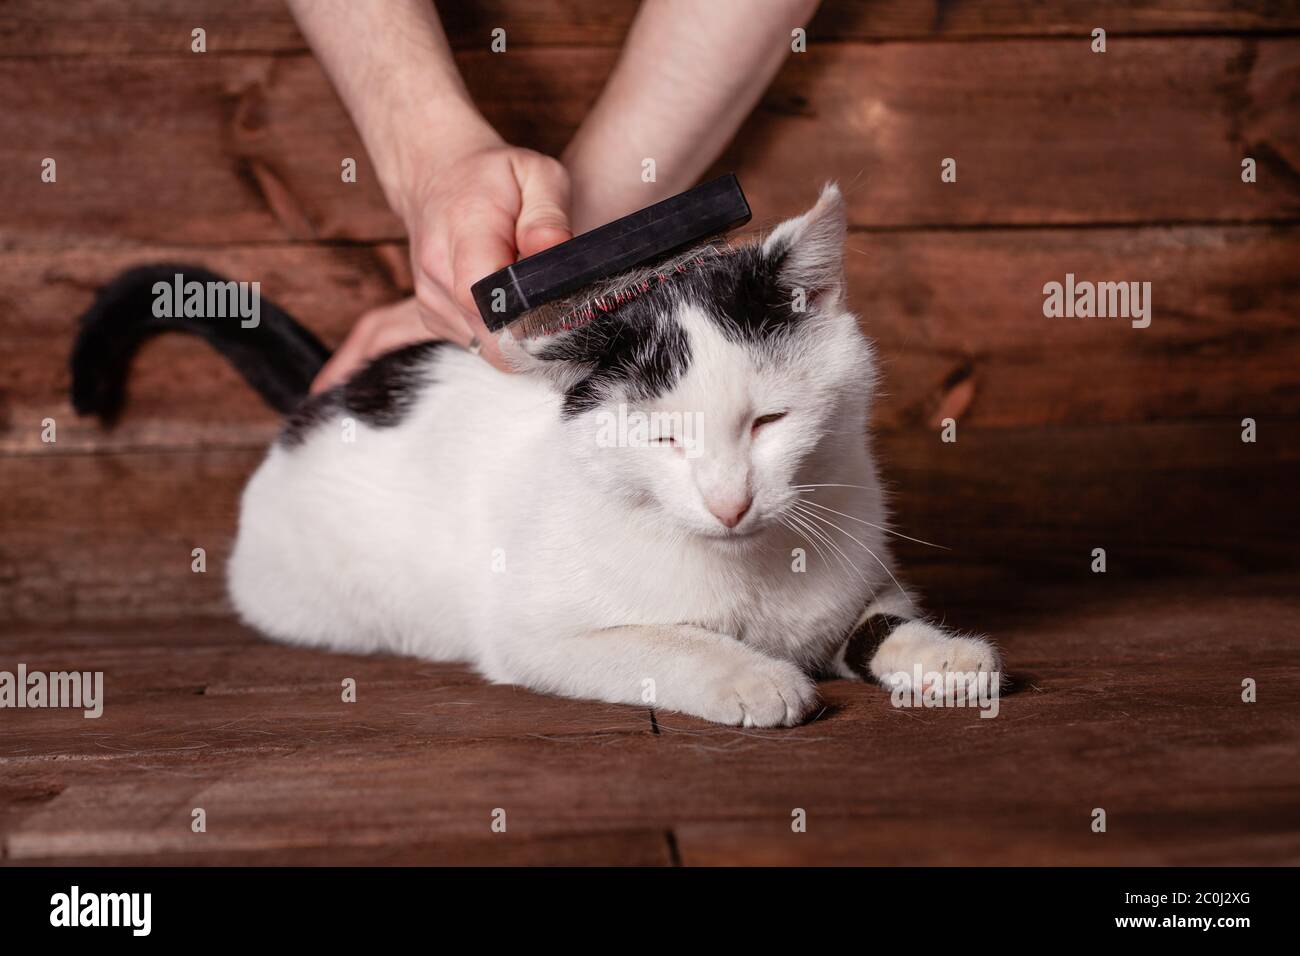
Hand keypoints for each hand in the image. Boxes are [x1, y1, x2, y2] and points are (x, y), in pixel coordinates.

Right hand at [311, 142, 571, 392]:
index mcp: (464, 231)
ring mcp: (431, 301)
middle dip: (536, 335)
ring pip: (488, 349)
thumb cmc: (494, 176)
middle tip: (565, 311)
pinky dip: (502, 335)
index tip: (565, 313)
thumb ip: (549, 217)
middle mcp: (437, 272)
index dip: (530, 318)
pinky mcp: (433, 319)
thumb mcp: (536, 174)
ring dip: (520, 336)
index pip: (486, 298)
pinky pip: (478, 346)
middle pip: (492, 337)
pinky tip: (512, 304)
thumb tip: (556, 253)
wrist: (438, 176)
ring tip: (535, 299)